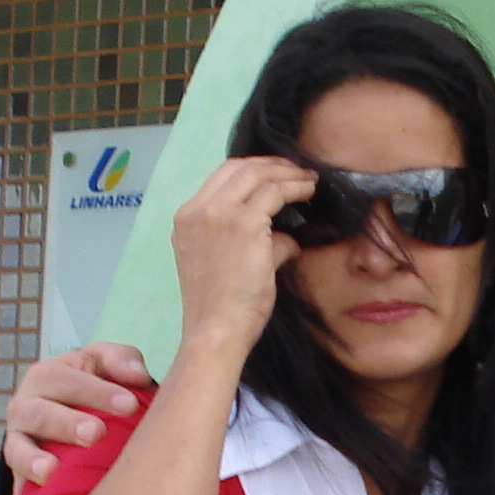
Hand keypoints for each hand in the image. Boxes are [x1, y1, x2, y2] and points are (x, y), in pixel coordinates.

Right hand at [3, 344, 157, 486]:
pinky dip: (28, 474)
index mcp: (49, 375)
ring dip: (37, 456)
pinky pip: (17, 470)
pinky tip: (44, 481)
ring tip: (53, 467)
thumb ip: (121, 360)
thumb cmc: (93, 390)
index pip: (69, 380)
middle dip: (69, 423)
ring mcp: (18, 435)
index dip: (98, 392)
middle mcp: (27, 403)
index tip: (130, 406)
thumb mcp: (105, 367)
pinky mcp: (18, 464)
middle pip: (42, 412)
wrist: (69, 426)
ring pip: (20, 444)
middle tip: (96, 433)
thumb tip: (138, 375)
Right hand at [170, 155, 310, 359]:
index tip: (275, 175)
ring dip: (286, 172)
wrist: (216, 330)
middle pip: (237, 167)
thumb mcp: (227, 264)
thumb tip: (285, 236)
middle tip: (296, 170)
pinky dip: (295, 187)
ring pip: (257, 175)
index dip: (251, 170)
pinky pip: (275, 193)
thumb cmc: (223, 308)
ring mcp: (217, 213)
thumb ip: (253, 242)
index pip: (220, 178)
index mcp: (186, 219)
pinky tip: (309, 191)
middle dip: (271, 165)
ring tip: (308, 178)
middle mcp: (197, 210)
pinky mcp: (242, 223)